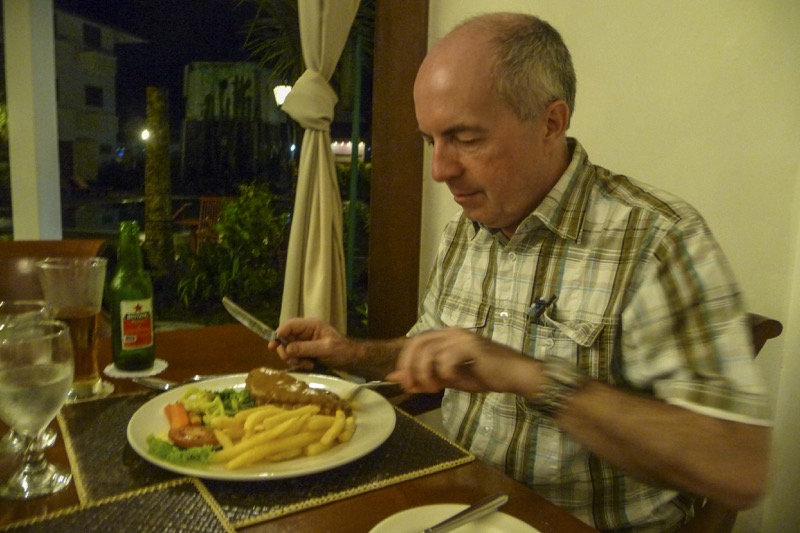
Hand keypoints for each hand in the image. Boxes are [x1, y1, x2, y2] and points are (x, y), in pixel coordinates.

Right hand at [270, 317, 354, 369]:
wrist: (351, 359)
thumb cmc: (341, 350)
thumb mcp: (325, 348)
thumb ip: (306, 348)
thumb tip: (287, 348)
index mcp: (310, 325)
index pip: (290, 325)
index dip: (280, 334)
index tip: (273, 345)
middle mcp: (305, 332)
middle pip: (285, 338)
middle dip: (287, 351)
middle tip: (293, 361)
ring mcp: (304, 341)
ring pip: (288, 349)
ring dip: (294, 359)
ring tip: (307, 364)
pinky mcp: (305, 351)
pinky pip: (294, 356)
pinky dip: (299, 362)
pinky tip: (309, 365)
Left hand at [386, 328, 540, 394]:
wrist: (515, 376)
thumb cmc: (485, 375)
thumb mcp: (450, 378)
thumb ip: (426, 376)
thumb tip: (397, 379)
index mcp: (445, 336)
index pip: (415, 342)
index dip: (405, 363)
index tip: (405, 384)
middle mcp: (451, 331)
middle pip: (417, 343)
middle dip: (410, 367)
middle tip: (413, 387)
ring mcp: (461, 337)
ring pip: (429, 352)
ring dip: (425, 373)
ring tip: (434, 388)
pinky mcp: (471, 346)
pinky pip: (446, 359)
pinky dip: (444, 374)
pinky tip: (453, 381)